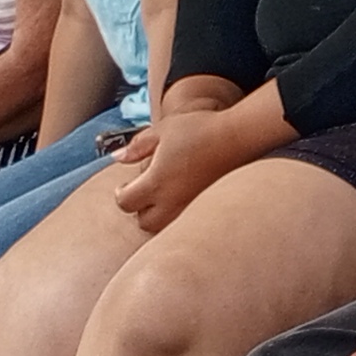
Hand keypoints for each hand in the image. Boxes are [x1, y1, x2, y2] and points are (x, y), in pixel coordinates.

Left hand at [115, 110, 222, 234]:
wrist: (239, 136)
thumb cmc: (201, 128)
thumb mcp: (162, 130)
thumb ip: (137, 146)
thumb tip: (117, 157)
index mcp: (156, 182)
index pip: (125, 202)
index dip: (121, 193)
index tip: (126, 184)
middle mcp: (172, 201)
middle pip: (143, 221)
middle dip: (139, 208)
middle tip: (144, 190)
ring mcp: (190, 207)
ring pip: (164, 226)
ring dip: (158, 214)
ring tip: (164, 194)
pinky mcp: (206, 208)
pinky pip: (183, 221)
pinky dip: (176, 215)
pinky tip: (182, 195)